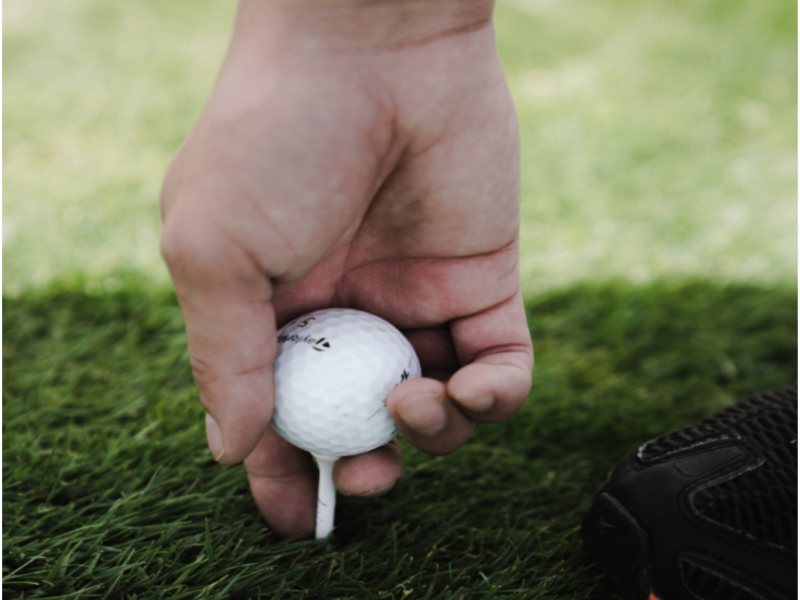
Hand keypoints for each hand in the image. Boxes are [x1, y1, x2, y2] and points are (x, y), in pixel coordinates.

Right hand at [160, 0, 532, 538]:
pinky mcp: (480, 283)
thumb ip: (225, 354)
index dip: (284, 472)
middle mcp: (346, 314)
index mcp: (273, 312)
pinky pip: (500, 369)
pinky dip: (492, 400)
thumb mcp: (213, 249)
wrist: (373, 47)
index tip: (297, 515)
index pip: (278, 414)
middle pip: (360, 422)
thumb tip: (231, 449)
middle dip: (364, 468)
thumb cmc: (274, 139)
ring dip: (431, 436)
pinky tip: (467, 389)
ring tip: (413, 404)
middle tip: (369, 478)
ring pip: (435, 409)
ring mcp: (414, 302)